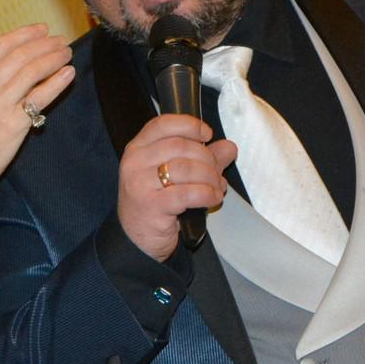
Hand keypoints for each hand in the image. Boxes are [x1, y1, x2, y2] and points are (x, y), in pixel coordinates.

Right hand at [0, 24, 73, 193]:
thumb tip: (14, 65)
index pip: (1, 45)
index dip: (25, 34)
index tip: (42, 29)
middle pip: (21, 55)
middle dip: (45, 44)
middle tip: (61, 41)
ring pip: (33, 71)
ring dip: (54, 58)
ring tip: (66, 54)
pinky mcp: (14, 124)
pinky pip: (41, 97)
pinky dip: (58, 82)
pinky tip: (68, 73)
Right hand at [117, 114, 237, 261]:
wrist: (137, 238)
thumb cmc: (155, 202)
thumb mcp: (176, 175)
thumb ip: (203, 157)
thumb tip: (229, 147)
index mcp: (138, 148)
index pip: (163, 124)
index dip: (189, 125)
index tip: (207, 134)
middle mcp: (135, 163)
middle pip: (180, 146)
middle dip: (207, 158)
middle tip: (217, 172)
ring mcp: (141, 184)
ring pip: (186, 168)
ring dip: (210, 177)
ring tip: (217, 187)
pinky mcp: (152, 206)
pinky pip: (188, 193)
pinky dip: (207, 194)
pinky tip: (212, 198)